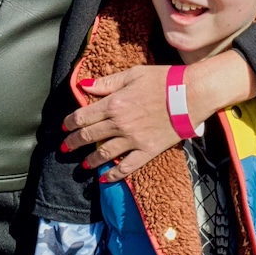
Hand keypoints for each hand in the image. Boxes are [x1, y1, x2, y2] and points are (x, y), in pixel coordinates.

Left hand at [61, 51, 255, 183]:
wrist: (191, 94)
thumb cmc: (163, 80)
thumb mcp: (132, 75)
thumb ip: (106, 83)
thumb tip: (83, 85)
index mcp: (113, 103)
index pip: (82, 116)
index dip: (70, 123)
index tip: (64, 127)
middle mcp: (119, 124)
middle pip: (89, 136)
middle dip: (74, 142)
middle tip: (65, 147)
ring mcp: (133, 139)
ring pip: (104, 154)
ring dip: (90, 160)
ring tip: (83, 164)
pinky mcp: (147, 150)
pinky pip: (127, 166)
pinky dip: (114, 175)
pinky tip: (105, 179)